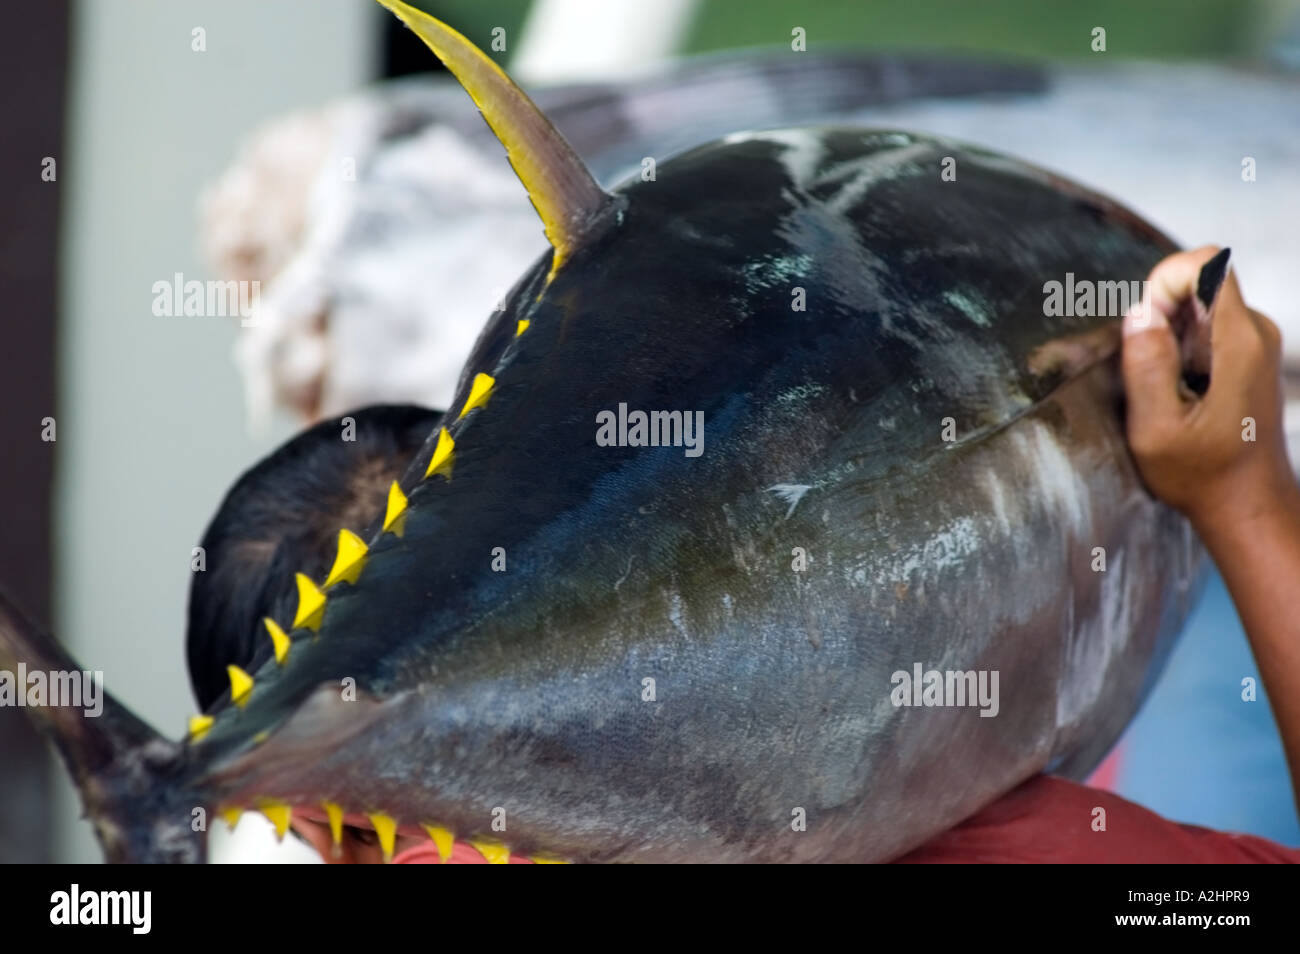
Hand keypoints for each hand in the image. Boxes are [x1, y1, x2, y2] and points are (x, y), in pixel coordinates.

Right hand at [1121, 246, 1295, 533]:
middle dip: (1161, 314)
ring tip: (1167, 389)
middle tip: (1151, 371)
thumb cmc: (1202, 475)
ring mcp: (1255, 342)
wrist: (1248, 504)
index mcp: (1238, 344)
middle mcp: (1255, 333)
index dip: (1164, 281)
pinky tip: (1179, 393)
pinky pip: (1206, 325)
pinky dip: (1181, 348)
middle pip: (1200, 281)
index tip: (1145, 327)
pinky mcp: (1248, 354)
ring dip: (1169, 335)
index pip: (1207, 264)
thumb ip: (1146, 367)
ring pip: (1200, 304)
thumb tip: (1140, 312)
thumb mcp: (1155, 430)